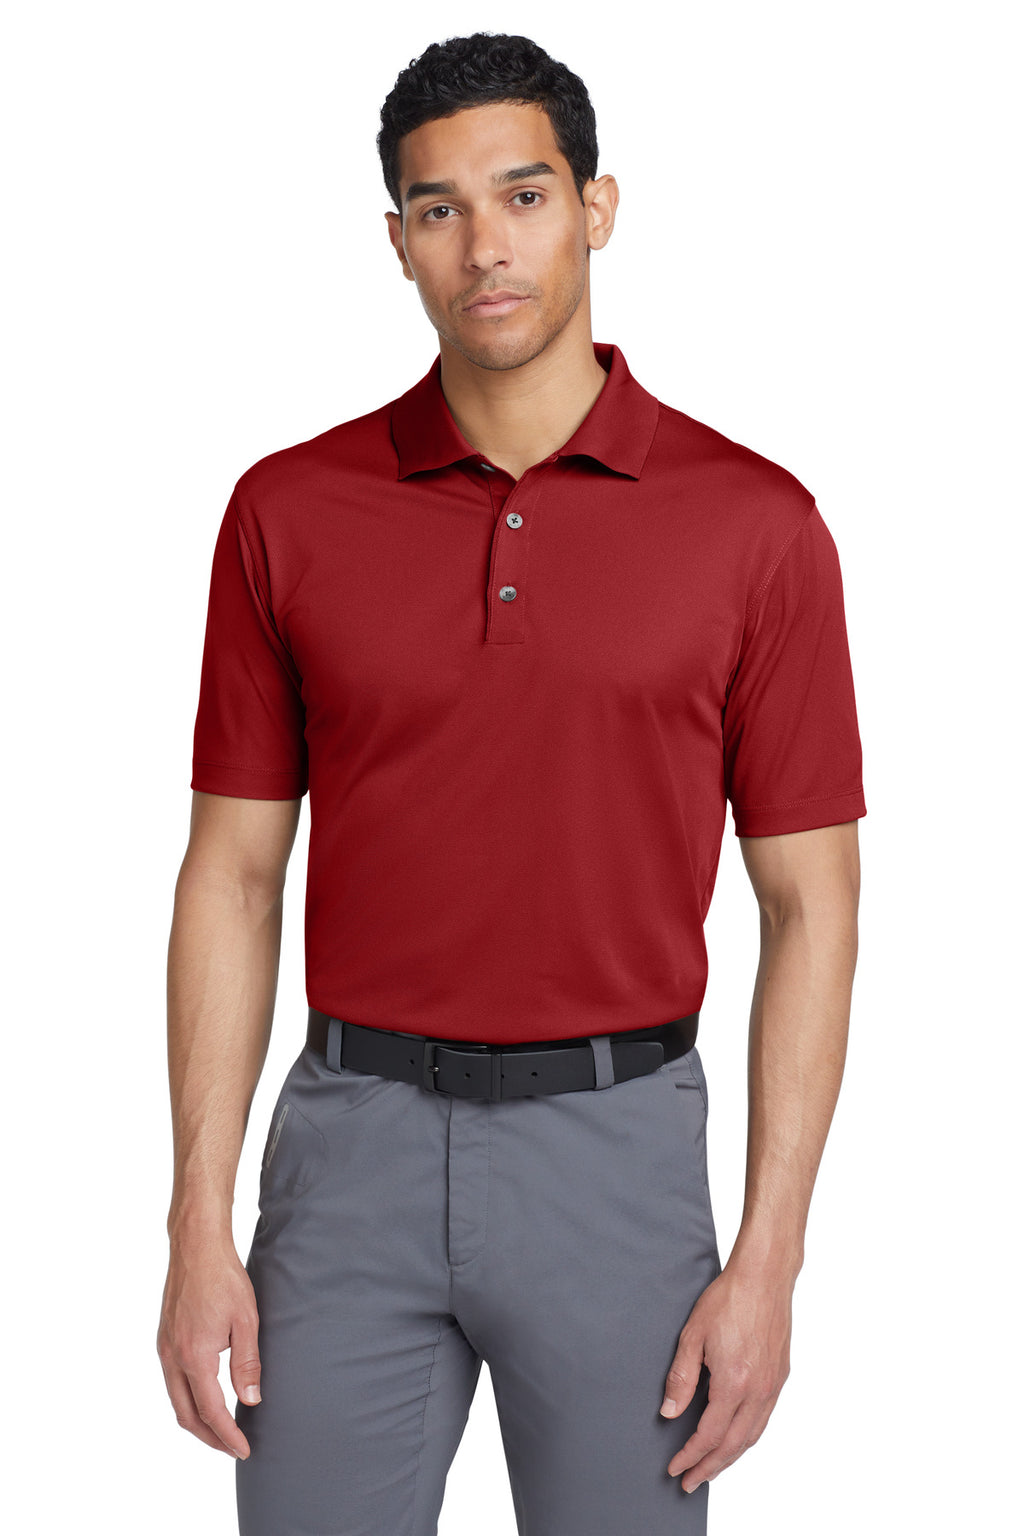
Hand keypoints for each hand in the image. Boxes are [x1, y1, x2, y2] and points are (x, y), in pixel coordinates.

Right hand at [157, 1231, 261, 1458]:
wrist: (196, 1247)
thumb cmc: (224, 1278)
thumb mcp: (247, 1320)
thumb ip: (248, 1363)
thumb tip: (250, 1402)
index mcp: (194, 1356)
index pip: (210, 1411)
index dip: (228, 1436)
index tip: (244, 1450)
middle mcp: (172, 1357)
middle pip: (186, 1416)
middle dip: (210, 1438)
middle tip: (232, 1448)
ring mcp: (164, 1349)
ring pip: (176, 1401)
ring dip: (197, 1421)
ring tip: (221, 1430)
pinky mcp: (163, 1339)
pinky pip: (172, 1382)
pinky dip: (188, 1400)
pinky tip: (205, 1397)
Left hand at [659, 1262, 792, 1492]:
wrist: (764, 1277)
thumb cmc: (728, 1298)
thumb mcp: (693, 1334)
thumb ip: (681, 1377)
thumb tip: (670, 1413)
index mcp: (734, 1382)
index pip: (709, 1434)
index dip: (690, 1455)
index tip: (675, 1468)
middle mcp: (758, 1390)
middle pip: (733, 1445)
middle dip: (710, 1467)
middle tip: (690, 1482)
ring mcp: (773, 1385)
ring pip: (752, 1436)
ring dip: (730, 1458)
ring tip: (710, 1468)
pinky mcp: (780, 1376)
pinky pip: (763, 1419)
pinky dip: (747, 1437)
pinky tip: (735, 1439)